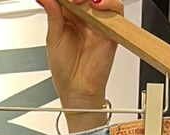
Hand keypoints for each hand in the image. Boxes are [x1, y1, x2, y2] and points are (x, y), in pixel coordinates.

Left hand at [36, 0, 123, 131]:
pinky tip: (96, 5)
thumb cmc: (64, 70)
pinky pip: (116, 9)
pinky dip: (109, 3)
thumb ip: (52, 15)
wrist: (77, 91)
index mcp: (69, 17)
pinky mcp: (111, 30)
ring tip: (78, 1)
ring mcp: (98, 22)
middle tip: (69, 0)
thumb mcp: (53, 39)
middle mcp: (85, 17)